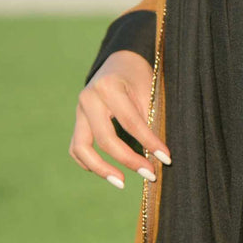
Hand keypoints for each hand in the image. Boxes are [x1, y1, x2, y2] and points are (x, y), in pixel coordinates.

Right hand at [69, 49, 170, 189]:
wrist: (121, 60)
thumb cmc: (138, 75)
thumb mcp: (148, 88)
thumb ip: (148, 117)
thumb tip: (157, 155)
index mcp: (109, 86)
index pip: (131, 122)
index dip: (149, 143)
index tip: (166, 159)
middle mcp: (88, 98)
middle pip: (105, 139)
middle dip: (129, 160)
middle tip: (150, 174)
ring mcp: (78, 110)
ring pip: (82, 148)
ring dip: (102, 169)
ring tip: (122, 182)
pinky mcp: (77, 120)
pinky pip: (76, 147)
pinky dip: (88, 162)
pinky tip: (105, 171)